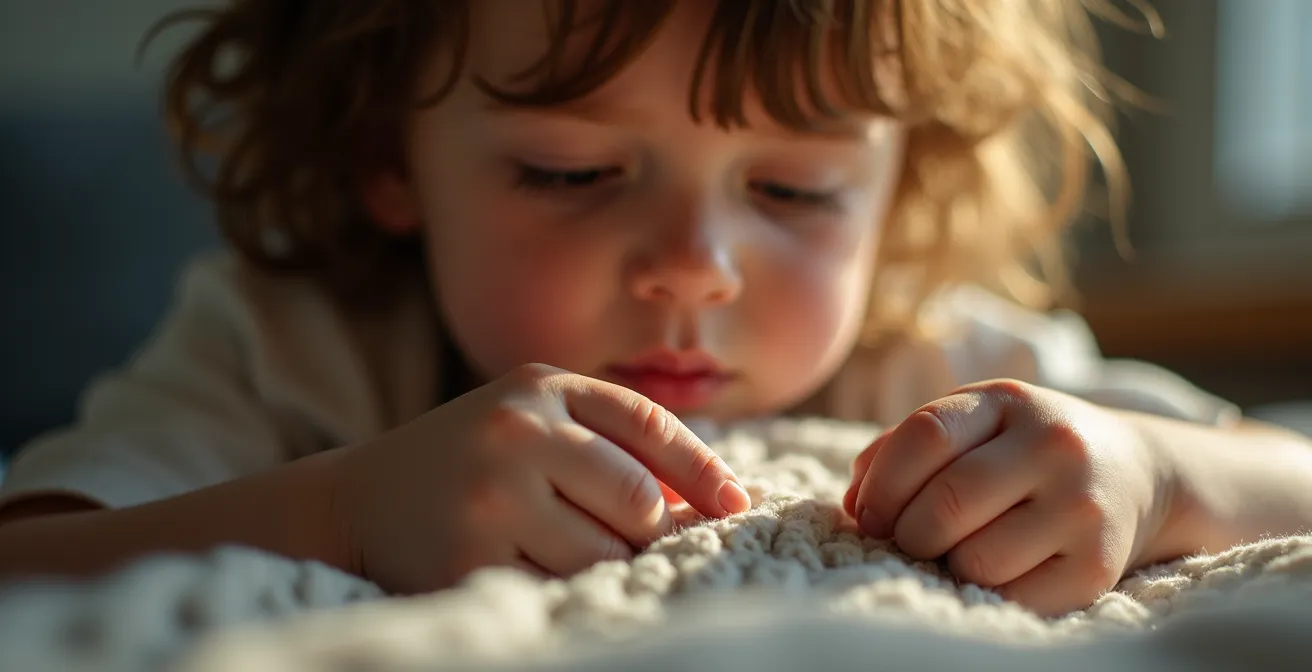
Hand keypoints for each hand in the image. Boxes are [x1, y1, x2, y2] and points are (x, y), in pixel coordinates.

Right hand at [333, 363, 750, 594]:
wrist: (356, 500)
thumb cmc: (470, 459)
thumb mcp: (532, 420)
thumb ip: (612, 442)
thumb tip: (708, 502)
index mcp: (540, 386)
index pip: (648, 425)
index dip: (702, 470)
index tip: (736, 506)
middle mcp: (516, 431)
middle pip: (637, 499)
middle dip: (646, 530)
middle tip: (625, 539)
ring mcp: (490, 496)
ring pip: (604, 553)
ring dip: (606, 564)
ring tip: (564, 550)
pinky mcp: (468, 559)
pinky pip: (557, 589)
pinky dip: (562, 590)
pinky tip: (531, 570)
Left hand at [843, 379, 1168, 615]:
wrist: (1136, 471)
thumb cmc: (1020, 450)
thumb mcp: (971, 426)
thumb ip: (900, 451)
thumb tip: (852, 504)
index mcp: (1006, 402)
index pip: (924, 437)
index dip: (882, 483)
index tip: (868, 513)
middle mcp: (1052, 445)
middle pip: (946, 502)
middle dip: (908, 532)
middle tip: (908, 539)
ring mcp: (1081, 505)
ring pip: (976, 558)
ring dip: (949, 564)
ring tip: (962, 548)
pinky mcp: (1098, 565)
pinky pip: (1012, 597)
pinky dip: (987, 592)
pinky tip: (999, 570)